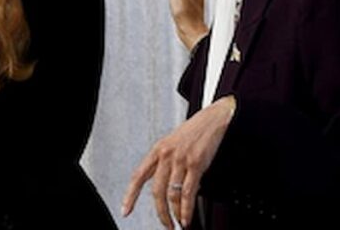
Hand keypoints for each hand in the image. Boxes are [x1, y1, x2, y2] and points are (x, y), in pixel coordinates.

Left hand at [121, 96, 235, 227]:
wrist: (214, 119)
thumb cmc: (195, 132)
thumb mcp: (173, 143)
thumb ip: (165, 163)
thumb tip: (164, 188)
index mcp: (158, 150)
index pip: (138, 176)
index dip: (130, 195)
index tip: (126, 210)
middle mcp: (166, 155)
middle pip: (157, 191)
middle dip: (161, 213)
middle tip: (166, 224)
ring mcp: (180, 160)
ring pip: (172, 195)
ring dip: (175, 214)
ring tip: (179, 223)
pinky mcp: (196, 164)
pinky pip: (188, 193)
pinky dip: (187, 209)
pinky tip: (187, 216)